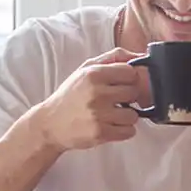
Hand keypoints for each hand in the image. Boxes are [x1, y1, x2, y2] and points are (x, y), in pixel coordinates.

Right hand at [30, 48, 145, 150]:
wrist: (50, 124)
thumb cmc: (71, 95)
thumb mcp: (85, 69)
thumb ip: (113, 58)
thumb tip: (140, 56)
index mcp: (94, 74)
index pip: (131, 72)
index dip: (128, 79)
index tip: (120, 84)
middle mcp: (97, 93)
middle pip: (134, 92)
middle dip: (127, 97)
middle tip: (114, 101)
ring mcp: (99, 114)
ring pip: (133, 115)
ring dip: (126, 116)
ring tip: (111, 115)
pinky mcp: (101, 133)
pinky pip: (129, 132)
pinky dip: (123, 131)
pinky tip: (110, 126)